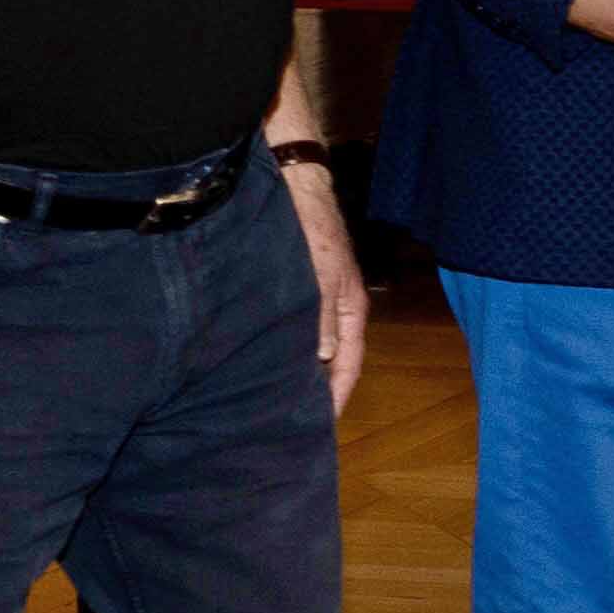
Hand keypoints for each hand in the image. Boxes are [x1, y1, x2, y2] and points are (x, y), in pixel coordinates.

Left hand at [288, 165, 369, 410]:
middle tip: (294, 421)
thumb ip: (322, 318)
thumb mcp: (320, 276)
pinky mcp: (298, 290)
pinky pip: (295, 331)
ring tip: (276, 399)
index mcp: (350, 311)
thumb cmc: (313, 229)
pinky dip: (285, 350)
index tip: (322, 426)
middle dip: (317, 390)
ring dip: (299, 371)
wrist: (295, 186)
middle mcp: (336, 311)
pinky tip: (263, 360)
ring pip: (311, 347)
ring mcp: (318, 301)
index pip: (350, 365)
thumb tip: (324, 358)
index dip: (338, 397)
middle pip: (331, 361)